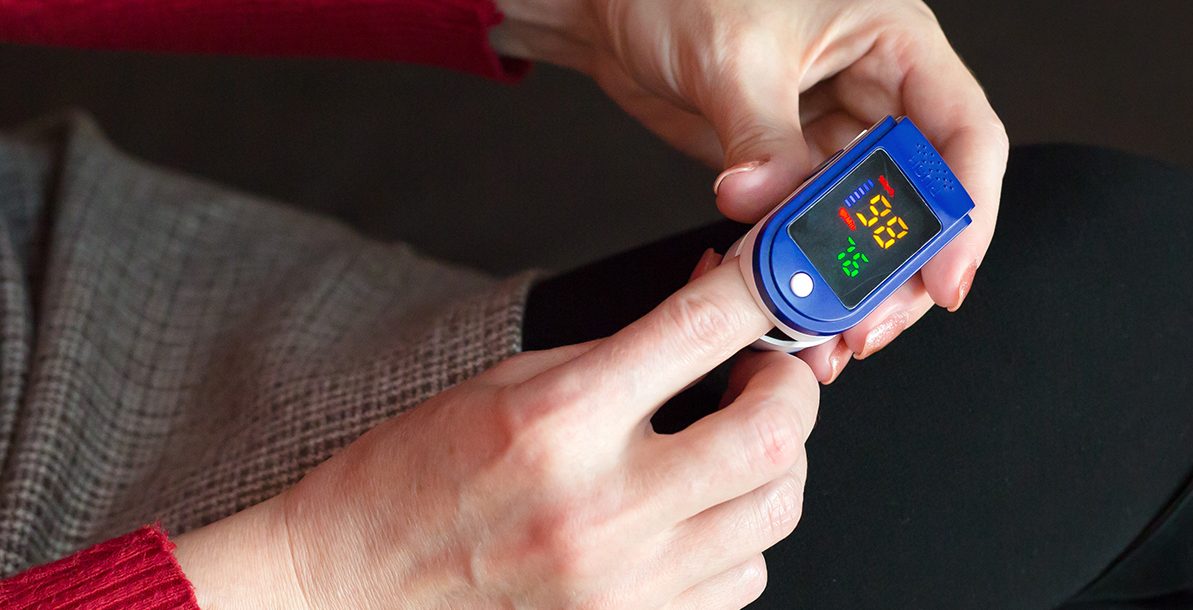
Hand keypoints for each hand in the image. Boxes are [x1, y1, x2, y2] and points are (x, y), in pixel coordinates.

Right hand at [175, 261, 818, 608]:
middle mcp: (601, 507)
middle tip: (769, 368)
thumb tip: (709, 299)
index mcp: (559, 421)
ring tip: (733, 435)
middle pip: (769, 434)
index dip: (760, 290)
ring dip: (772, 461)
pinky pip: (743, 576)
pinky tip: (703, 506)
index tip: (780, 278)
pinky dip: (743, 532)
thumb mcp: (512, 381)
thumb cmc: (417, 476)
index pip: (699, 332)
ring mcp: (626, 580)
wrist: (360, 579)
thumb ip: (621, 346)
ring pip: (773, 511)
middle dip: (791, 385)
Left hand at [491, 0, 1008, 381]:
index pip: (964, 136)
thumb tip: (770, 201)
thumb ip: (760, 134)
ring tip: (825, 337)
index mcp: (894, 44)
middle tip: (866, 326)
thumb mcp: (731, 53)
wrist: (614, 8)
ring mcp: (830, 136)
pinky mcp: (787, 167)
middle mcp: (875, 93)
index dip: (966, 213)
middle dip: (903, 272)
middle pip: (923, 199)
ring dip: (851, 286)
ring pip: (869, 226)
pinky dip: (804, 272)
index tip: (943, 280)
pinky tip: (789, 307)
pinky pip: (812, 229)